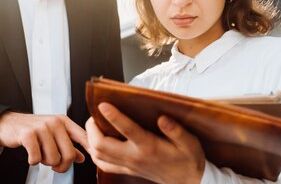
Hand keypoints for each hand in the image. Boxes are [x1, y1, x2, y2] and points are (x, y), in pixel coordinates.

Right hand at [0, 112, 86, 172]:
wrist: (8, 123)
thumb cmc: (33, 129)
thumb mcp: (53, 134)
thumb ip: (68, 144)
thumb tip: (82, 157)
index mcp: (64, 121)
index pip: (83, 136)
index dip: (90, 150)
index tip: (93, 158)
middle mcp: (55, 122)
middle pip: (69, 154)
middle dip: (62, 166)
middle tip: (56, 166)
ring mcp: (42, 127)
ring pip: (53, 158)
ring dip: (45, 163)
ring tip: (40, 155)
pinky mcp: (28, 134)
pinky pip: (36, 158)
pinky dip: (33, 161)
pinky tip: (31, 155)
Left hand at [86, 103, 204, 183]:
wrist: (189, 182)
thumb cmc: (188, 159)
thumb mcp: (190, 143)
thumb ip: (177, 131)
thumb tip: (162, 119)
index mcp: (149, 147)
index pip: (127, 130)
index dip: (113, 116)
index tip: (103, 104)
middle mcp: (135, 157)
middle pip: (102, 146)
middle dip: (92, 128)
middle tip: (94, 115)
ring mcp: (129, 165)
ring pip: (98, 156)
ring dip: (90, 140)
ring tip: (93, 125)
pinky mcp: (127, 170)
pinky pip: (103, 165)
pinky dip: (95, 153)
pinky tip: (96, 143)